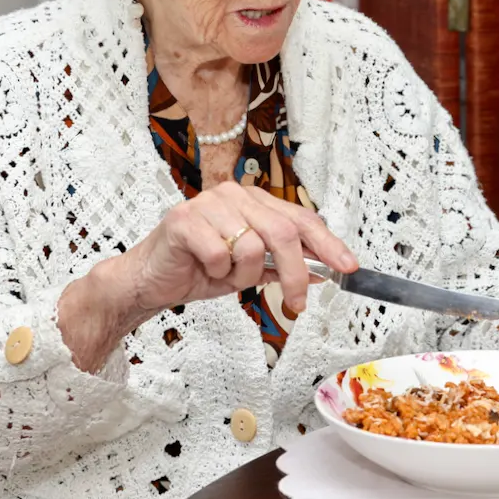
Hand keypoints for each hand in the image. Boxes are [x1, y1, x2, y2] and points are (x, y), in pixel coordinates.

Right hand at [117, 182, 356, 314]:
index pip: (301, 218)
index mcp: (253, 201)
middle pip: (282, 232)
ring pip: (252, 246)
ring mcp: (208, 204)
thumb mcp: (248, 271)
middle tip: (296, 303)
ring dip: (243, 275)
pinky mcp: (184, 220)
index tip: (348, 267)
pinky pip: (221, 254)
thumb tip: (320, 271)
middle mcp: (233, 195)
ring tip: (224, 276)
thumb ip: (281, 266)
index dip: (327, 244)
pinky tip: (204, 269)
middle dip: (295, 273)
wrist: (150, 281)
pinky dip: (218, 272)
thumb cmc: (198, 270)